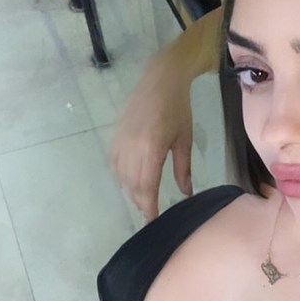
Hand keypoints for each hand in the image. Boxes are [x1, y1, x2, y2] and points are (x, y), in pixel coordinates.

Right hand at [110, 46, 193, 222]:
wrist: (159, 79)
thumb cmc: (178, 108)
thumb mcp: (184, 139)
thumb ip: (183, 168)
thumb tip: (186, 193)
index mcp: (152, 148)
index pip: (147, 186)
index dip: (149, 206)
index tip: (152, 221)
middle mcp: (132, 147)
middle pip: (133, 184)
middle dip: (140, 202)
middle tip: (149, 213)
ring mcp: (121, 141)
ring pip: (121, 176)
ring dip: (130, 191)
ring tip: (141, 201)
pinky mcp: (115, 135)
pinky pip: (114, 163)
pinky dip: (120, 177)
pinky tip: (128, 182)